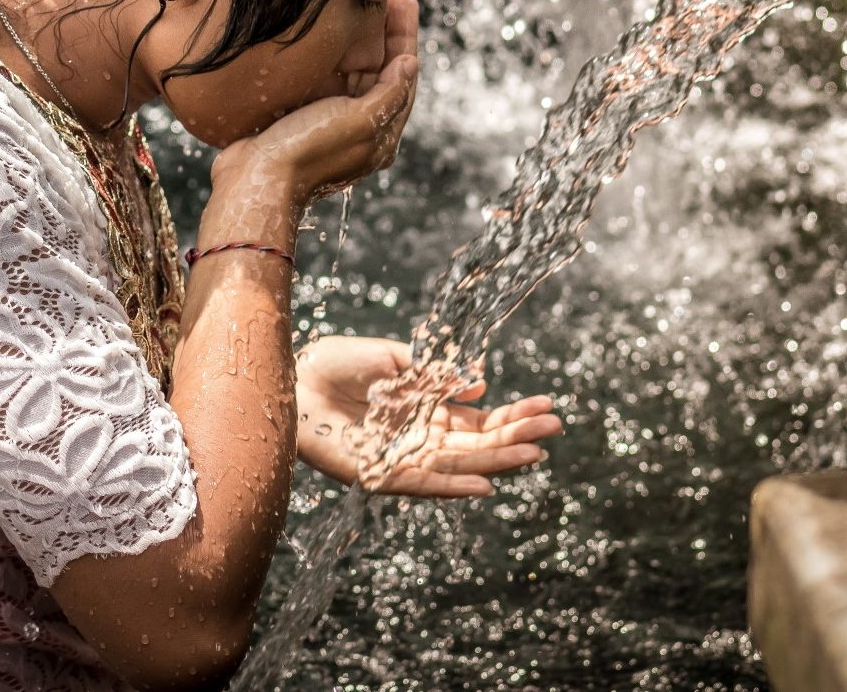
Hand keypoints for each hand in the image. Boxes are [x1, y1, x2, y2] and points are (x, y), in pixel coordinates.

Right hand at [214, 0, 419, 208]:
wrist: (254, 180)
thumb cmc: (306, 151)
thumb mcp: (358, 121)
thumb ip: (389, 93)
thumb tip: (410, 64)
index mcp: (380, 135)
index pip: (403, 77)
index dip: (405, 36)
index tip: (406, 0)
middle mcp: (360, 128)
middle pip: (383, 71)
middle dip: (387, 32)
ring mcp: (331, 122)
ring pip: (356, 71)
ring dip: (362, 38)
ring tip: (365, 2)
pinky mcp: (304, 116)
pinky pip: (328, 78)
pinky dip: (335, 52)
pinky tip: (331, 29)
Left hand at [295, 336, 561, 497]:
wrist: (292, 377)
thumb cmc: (337, 362)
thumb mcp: (394, 358)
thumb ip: (435, 374)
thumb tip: (481, 382)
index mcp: (426, 407)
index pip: (480, 417)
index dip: (513, 414)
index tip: (546, 406)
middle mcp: (420, 435)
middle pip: (478, 442)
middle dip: (516, 435)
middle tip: (554, 427)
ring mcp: (403, 455)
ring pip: (459, 464)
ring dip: (496, 461)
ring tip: (533, 454)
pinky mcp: (379, 472)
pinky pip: (422, 483)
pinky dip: (452, 487)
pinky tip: (483, 487)